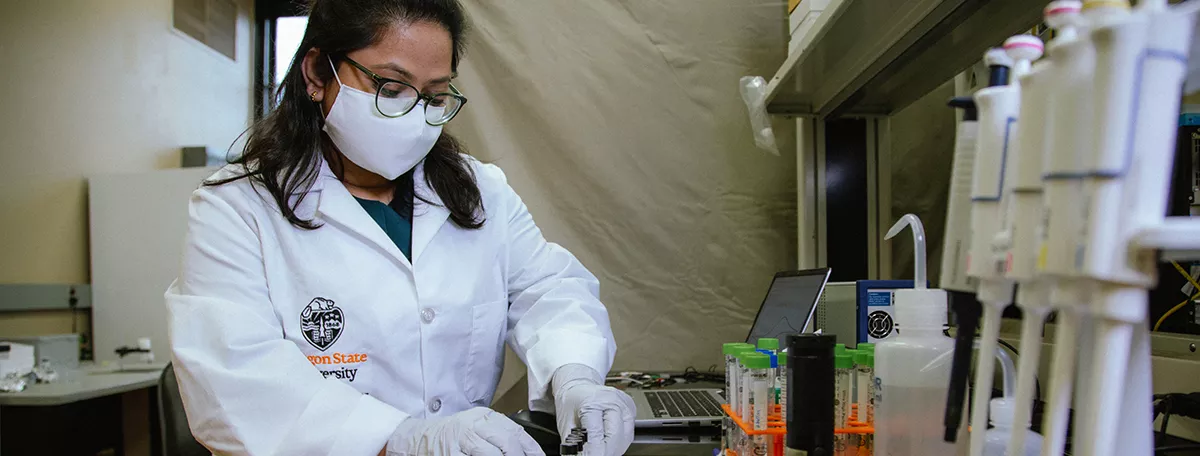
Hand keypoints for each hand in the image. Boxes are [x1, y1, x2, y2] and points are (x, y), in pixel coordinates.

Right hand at [386, 407, 544, 455]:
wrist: (417, 438)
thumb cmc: (452, 436)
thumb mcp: (476, 428)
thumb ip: (499, 436)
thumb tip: (525, 451)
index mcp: (483, 416)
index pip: (516, 431)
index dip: (531, 448)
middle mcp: (472, 425)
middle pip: (506, 441)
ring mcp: (460, 441)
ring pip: (491, 454)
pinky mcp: (450, 454)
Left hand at [552, 365, 635, 455]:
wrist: (578, 387)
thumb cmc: (571, 403)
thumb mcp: (566, 426)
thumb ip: (575, 445)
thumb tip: (581, 455)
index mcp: (591, 403)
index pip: (597, 437)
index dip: (593, 454)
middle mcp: (611, 400)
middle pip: (615, 438)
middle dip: (605, 452)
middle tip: (594, 455)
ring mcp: (623, 403)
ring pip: (626, 438)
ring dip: (614, 448)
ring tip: (600, 448)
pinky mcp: (630, 407)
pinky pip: (629, 432)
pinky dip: (620, 440)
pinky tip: (608, 439)